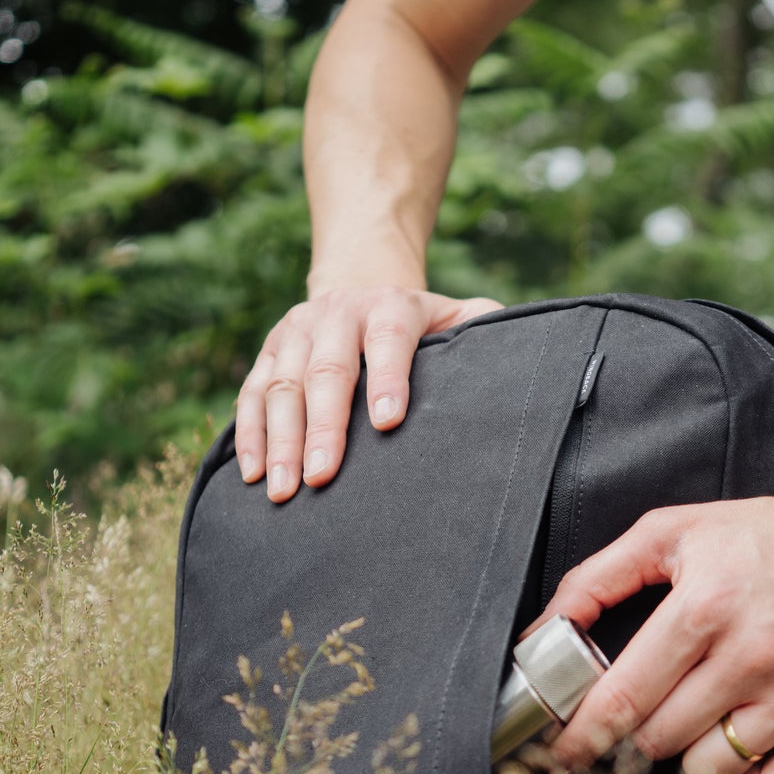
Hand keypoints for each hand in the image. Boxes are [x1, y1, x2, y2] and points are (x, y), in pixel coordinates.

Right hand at [236, 285, 501, 501]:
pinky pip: (251, 394)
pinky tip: (254, 474)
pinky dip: (250, 435)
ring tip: (283, 490)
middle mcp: (338, 312)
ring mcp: (296, 330)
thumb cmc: (422, 323)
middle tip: (322, 477)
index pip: (389, 340)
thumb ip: (485, 330)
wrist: (361, 284)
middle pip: (327, 370)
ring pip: (281, 385)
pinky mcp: (268, 351)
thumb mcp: (457, 316)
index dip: (388, 379)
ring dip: (280, 440)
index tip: (389, 423)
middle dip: (323, 426)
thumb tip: (523, 357)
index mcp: (390, 306)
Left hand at [537, 433, 773, 773]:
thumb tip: (545, 629)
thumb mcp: (674, 531)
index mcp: (705, 606)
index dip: (582, 734)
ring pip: (709, 771)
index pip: (625, 697)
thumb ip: (598, 576)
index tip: (563, 750)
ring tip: (696, 715)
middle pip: (659, 738)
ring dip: (688, 754)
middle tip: (643, 708)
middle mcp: (752, 655)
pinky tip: (739, 749)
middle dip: (636, 731)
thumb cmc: (766, 536)